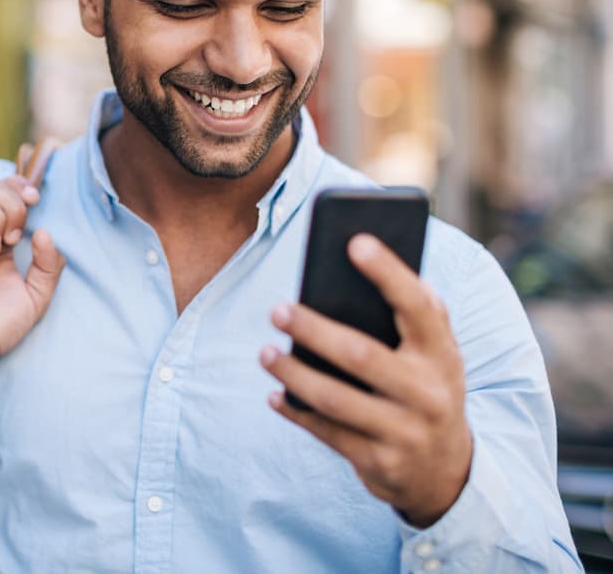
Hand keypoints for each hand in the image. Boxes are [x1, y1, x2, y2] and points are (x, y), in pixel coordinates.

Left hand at [260, 234, 471, 526]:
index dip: (389, 273)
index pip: (418, 306)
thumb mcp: (434, 353)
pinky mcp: (380, 462)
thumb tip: (364, 255)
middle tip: (276, 310)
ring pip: (336, 399)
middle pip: (362, 356)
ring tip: (265, 353)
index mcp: (442, 354)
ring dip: (294, 374)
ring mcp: (405, 431)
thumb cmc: (426, 386)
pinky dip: (296, 411)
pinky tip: (274, 394)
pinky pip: (327, 434)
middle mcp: (429, 393)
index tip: (354, 241)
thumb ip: (413, 311)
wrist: (445, 469)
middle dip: (314, 331)